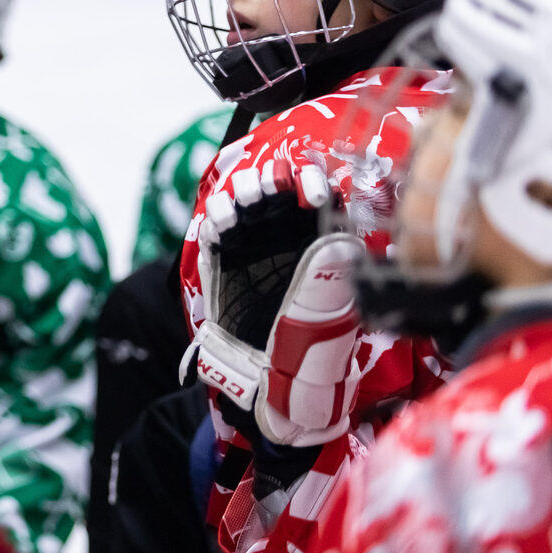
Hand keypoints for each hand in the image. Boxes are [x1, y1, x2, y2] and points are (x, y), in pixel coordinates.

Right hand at [194, 157, 363, 446]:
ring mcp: (251, 239)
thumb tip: (336, 238)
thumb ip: (329, 274)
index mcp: (318, 240)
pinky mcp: (220, 249)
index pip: (319, 194)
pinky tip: (226, 226)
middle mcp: (285, 233)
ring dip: (247, 188)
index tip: (314, 197)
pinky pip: (215, 216)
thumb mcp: (328, 311)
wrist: (264, 374)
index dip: (314, 183)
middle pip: (278, 183)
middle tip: (274, 190)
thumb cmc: (306, 346)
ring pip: (245, 191)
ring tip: (249, 203)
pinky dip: (218, 211)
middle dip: (274, 178)